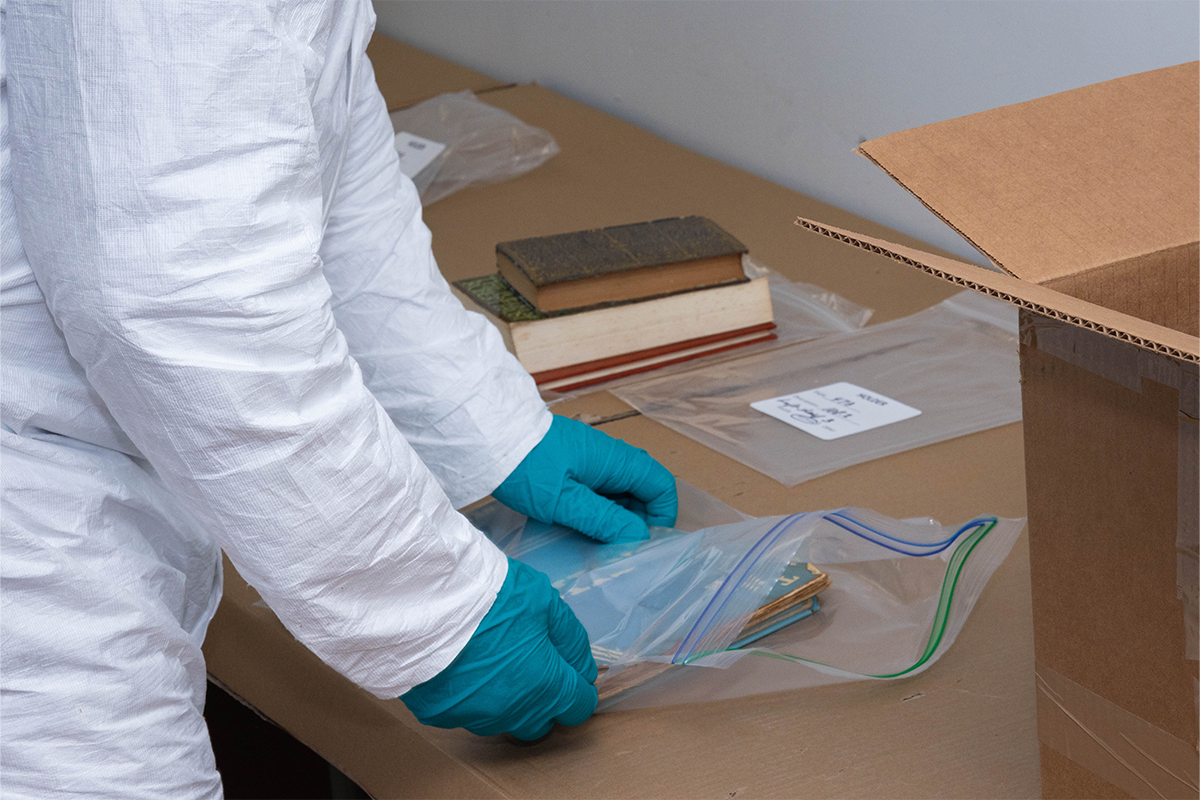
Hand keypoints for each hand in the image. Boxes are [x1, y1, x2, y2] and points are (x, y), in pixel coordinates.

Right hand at [400, 558, 597, 739]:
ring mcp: (476, 717)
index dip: (579, 688)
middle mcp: (515, 712)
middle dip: (544, 701)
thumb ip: (572, 641)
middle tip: (531, 665)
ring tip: (492, 662)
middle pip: (542, 723)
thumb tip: (583, 668)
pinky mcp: (442, 715)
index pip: (579, 708)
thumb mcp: (547, 604)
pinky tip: (462, 666)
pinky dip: (470, 695)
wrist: (428, 602)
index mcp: (547, 686)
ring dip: (507, 700)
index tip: (569, 672)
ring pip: (503, 721)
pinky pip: (467, 713)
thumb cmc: (494, 598)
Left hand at [493, 416, 677, 542]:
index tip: (646, 542)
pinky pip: (598, 489)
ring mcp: (590, 459)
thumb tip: (639, 538)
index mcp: (615, 460)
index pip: (661, 485)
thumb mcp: (565, 501)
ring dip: (615, 518)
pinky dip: (597, 510)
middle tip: (619, 550)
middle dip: (637, 521)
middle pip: (642, 489)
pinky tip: (579, 528)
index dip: (662, 515)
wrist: (487, 436)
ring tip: (598, 544)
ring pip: (619, 491)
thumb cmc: (526, 467)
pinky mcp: (572, 463)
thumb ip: (605, 520)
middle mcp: (609, 456)